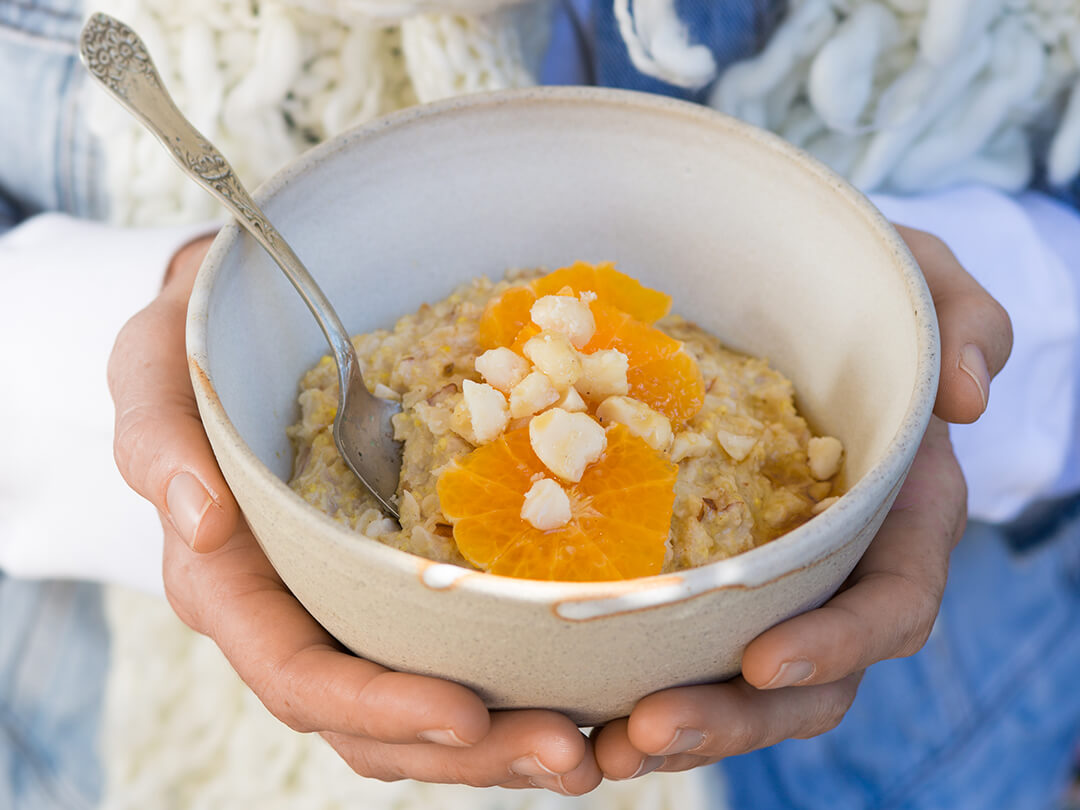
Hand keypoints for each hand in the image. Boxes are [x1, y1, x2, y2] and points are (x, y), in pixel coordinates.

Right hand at [108, 234, 601, 794]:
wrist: (253, 323)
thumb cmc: (201, 348)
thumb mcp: (153, 371)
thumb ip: (158, 440)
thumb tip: (200, 524)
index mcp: (230, 585)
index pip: (296, 674)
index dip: (377, 705)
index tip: (465, 712)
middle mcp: (292, 614)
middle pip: (370, 723)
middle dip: (465, 752)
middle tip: (564, 755)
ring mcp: (350, 606)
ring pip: (417, 712)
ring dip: (501, 744)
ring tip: (588, 750)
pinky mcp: (400, 582)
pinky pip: (452, 650)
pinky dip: (510, 684)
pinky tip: (580, 691)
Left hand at [593, 226, 1012, 779]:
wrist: (796, 314)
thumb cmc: (865, 300)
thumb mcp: (917, 282)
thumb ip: (962, 318)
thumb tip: (967, 393)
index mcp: (898, 519)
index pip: (891, 605)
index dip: (839, 644)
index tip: (763, 660)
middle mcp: (836, 568)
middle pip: (807, 681)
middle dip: (735, 717)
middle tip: (648, 728)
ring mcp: (771, 582)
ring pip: (738, 687)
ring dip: (676, 726)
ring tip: (598, 748)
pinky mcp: (706, 573)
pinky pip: (677, 646)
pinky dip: (632, 685)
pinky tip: (571, 709)